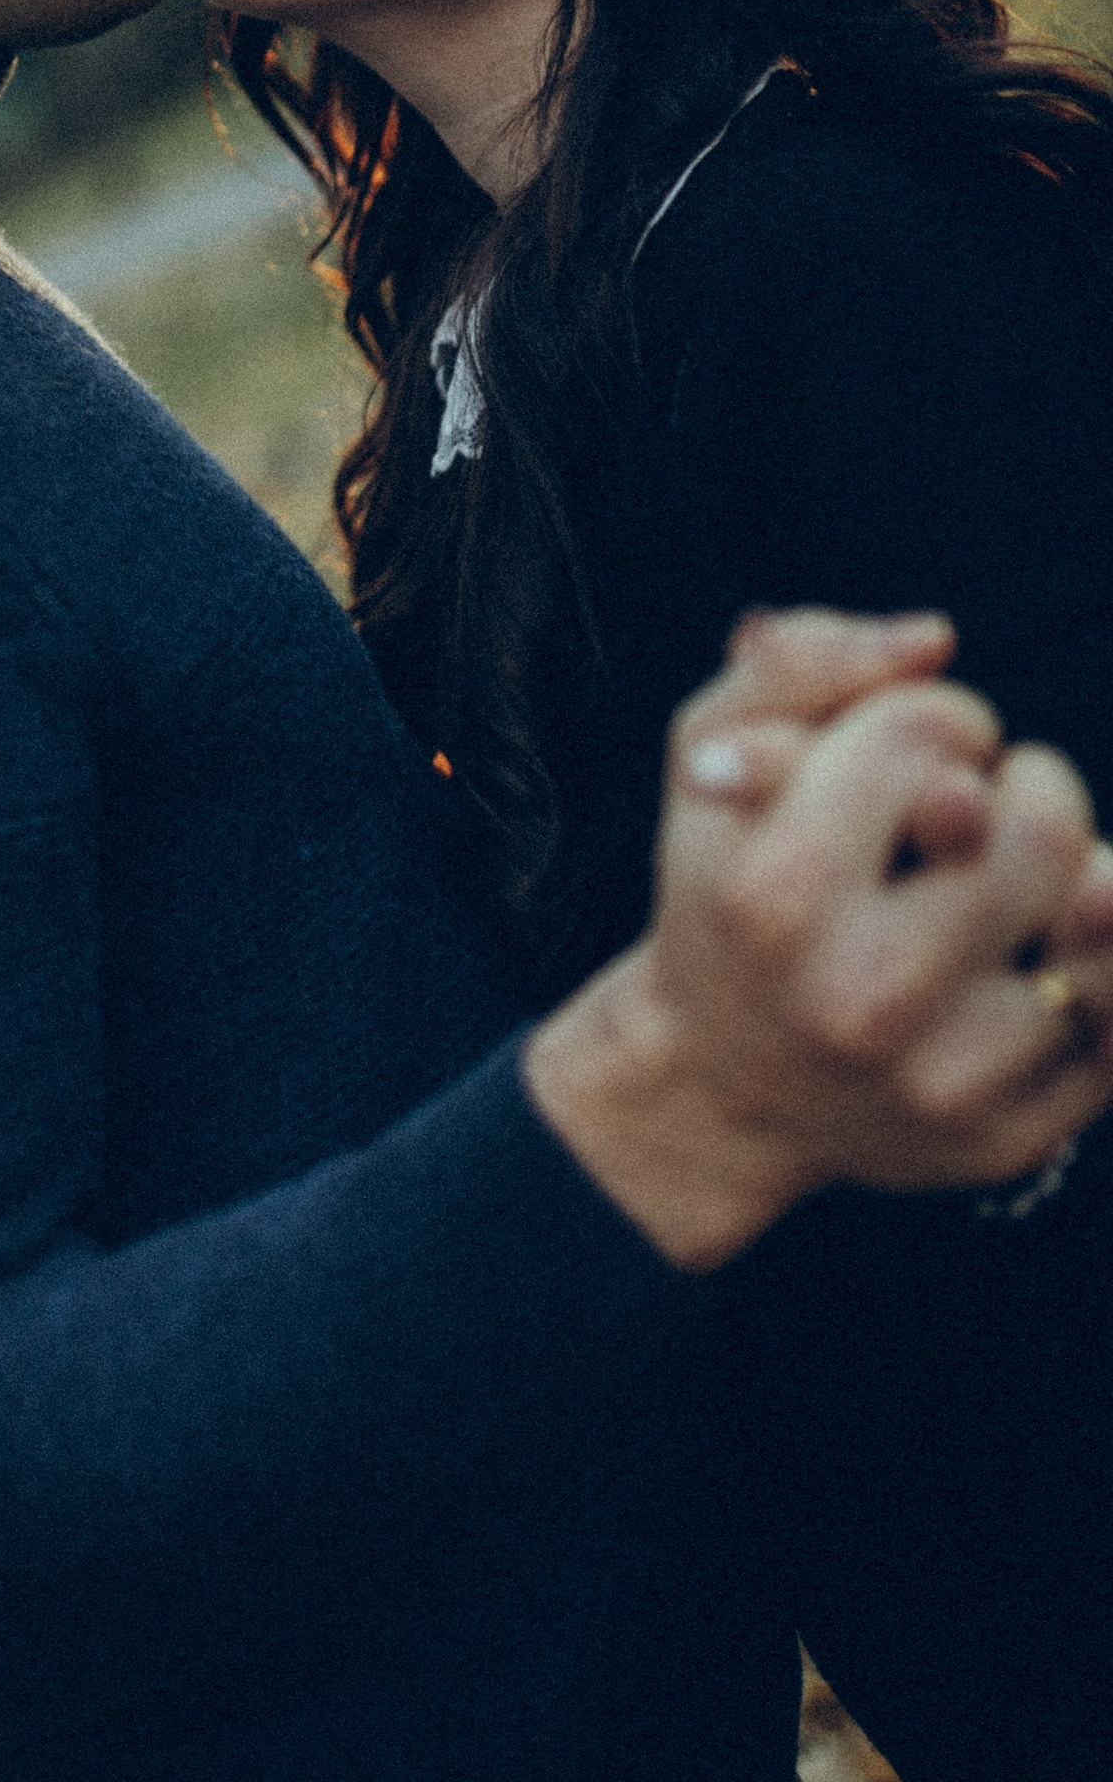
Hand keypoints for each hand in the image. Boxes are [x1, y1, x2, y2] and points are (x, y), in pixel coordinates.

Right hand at [525, 609, 1112, 1269]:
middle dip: (1029, 785)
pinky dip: (1095, 966)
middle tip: (981, 812)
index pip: (930, 730)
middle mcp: (861, 997)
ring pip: (1098, 918)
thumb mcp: (708, 756)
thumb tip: (931, 640)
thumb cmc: (730, 891)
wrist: (723, 1085)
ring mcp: (943, 1080)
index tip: (910, 758)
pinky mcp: (1009, 1141)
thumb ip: (797, 663)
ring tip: (1011, 889)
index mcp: (777, 893)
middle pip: (1040, 825)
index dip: (938, 718)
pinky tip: (1041, 955)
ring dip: (1070, 876)